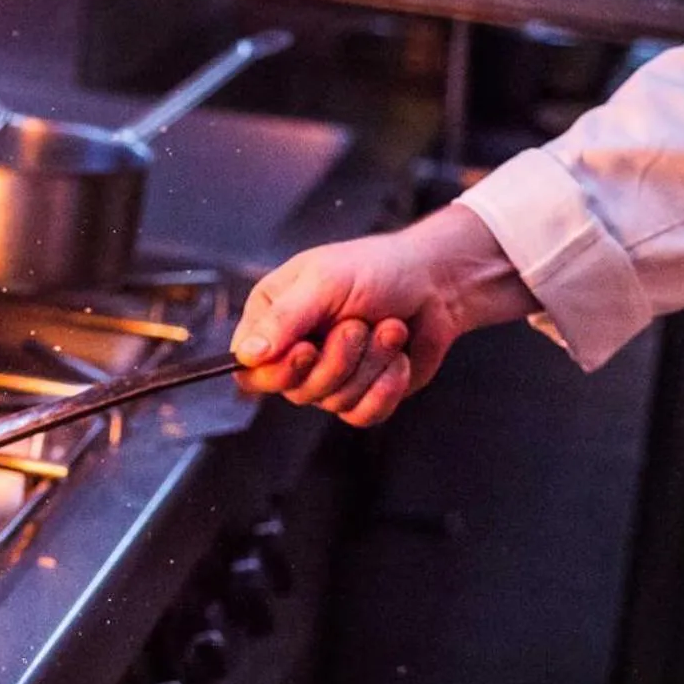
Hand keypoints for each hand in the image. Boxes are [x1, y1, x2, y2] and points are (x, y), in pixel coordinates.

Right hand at [233, 204, 536, 426]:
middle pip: (295, 390)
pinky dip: (386, 387)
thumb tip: (246, 355)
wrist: (437, 283)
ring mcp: (329, 377)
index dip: (276, 370)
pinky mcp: (362, 395)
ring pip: (333, 401)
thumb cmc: (378, 269)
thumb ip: (284, 319)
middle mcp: (295, 352)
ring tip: (388, 328)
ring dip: (370, 364)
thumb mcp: (324, 282)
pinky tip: (398, 359)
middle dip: (337, 360)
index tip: (306, 350)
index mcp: (273, 318)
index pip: (249, 368)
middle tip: (359, 325)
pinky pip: (362, 414)